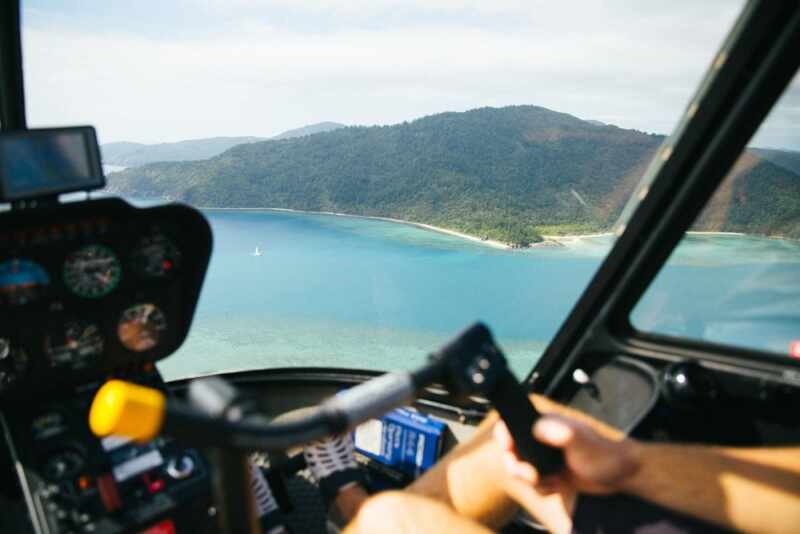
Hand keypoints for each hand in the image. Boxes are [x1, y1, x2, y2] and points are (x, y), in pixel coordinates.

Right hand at [494, 415, 640, 495]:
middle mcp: (542, 438)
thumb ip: (561, 433)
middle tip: (530, 476)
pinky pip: (535, 482)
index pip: (512, 424)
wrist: (620, 474)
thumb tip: (538, 428)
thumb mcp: (580, 440)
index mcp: (545, 424)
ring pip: (522, 469)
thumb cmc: (604, 453)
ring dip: (532, 480)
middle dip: (517, 467)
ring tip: (550, 481)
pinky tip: (557, 486)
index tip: (508, 451)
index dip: (504, 437)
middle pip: (513, 450)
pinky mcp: (551, 471)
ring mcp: (546, 456)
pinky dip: (542, 488)